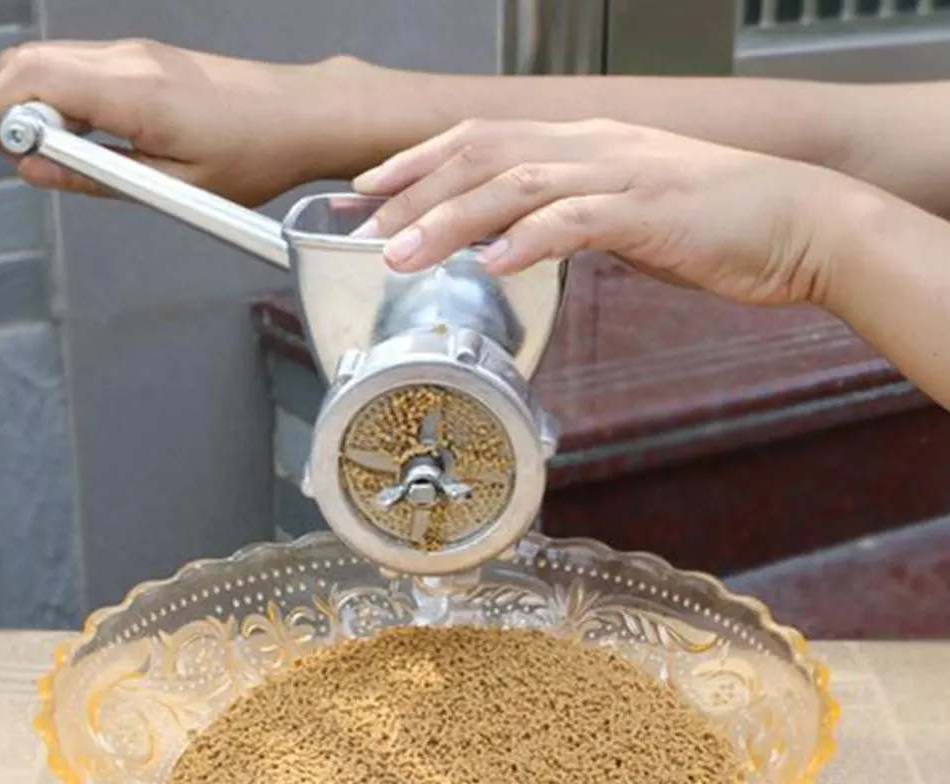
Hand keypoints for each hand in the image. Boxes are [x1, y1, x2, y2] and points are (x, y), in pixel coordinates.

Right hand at [0, 39, 362, 204]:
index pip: (30, 83)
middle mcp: (128, 60)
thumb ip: (100, 178)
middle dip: (2, 107)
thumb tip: (38, 169)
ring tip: (51, 150)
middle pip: (29, 62)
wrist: (302, 115)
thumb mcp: (177, 187)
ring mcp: (137, 52)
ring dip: (32, 99)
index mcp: (134, 94)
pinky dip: (61, 92)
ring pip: (52, 58)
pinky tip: (83, 133)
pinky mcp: (147, 56)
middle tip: (13, 155)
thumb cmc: (255, 154)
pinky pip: (82, 63)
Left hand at [352, 118, 847, 307]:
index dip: (418, 164)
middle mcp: (591, 146)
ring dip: (452, 220)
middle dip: (415, 193)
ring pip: (515, 186)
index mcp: (582, 145)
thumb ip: (569, 217)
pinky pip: (578, 220)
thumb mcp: (624, 213)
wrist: (799, 223)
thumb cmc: (714, 222)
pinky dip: (531, 239)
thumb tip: (518, 238)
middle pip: (482, 155)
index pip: (481, 141)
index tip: (371, 194)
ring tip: (404, 254)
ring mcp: (620, 173)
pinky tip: (495, 262)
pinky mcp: (650, 210)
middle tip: (365, 229)